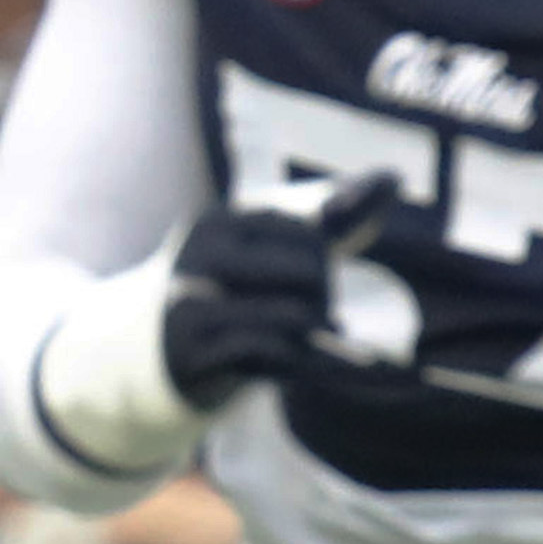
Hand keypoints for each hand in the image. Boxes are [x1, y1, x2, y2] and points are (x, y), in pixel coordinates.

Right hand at [158, 174, 395, 405]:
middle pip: (309, 270)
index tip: (309, 282)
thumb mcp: (270, 251)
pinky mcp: (193, 353)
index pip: (310, 232)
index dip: (323, 263)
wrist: (146, 356)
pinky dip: (301, 363)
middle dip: (325, 300)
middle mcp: (200, 254)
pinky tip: (301, 366)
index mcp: (220, 221)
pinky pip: (271, 354)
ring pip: (294, 316)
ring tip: (318, 344)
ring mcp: (191, 304)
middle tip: (318, 320)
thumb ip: (332, 217)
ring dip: (317, 338)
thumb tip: (396, 177)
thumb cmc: (227, 295)